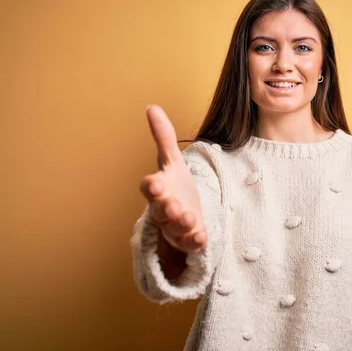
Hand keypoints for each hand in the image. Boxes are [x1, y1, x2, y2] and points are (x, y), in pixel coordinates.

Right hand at [139, 105, 206, 252]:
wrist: (184, 215)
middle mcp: (163, 209)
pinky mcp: (187, 240)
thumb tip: (152, 107)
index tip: (156, 183)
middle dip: (166, 208)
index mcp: (158, 189)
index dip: (152, 186)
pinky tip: (202, 238)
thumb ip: (163, 138)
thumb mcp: (173, 161)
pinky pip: (189, 243)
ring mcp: (174, 226)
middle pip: (159, 210)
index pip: (149, 187)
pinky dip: (194, 242)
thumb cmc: (175, 186)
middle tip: (173, 206)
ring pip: (174, 228)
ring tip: (190, 219)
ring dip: (181, 224)